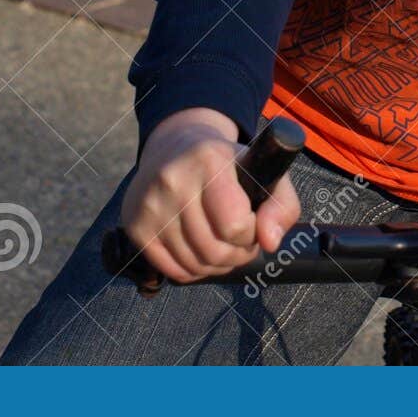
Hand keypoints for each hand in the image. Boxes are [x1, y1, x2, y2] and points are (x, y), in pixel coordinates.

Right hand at [119, 107, 301, 283]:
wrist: (176, 146)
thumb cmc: (228, 163)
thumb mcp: (264, 172)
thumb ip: (282, 206)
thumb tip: (270, 243)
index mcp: (208, 159)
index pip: (236, 225)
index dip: (252, 233)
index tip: (253, 222)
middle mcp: (172, 179)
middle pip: (214, 251)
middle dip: (238, 254)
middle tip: (242, 241)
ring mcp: (149, 204)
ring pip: (194, 265)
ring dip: (217, 265)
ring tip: (224, 245)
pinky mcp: (135, 225)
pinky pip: (172, 270)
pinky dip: (194, 270)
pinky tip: (201, 249)